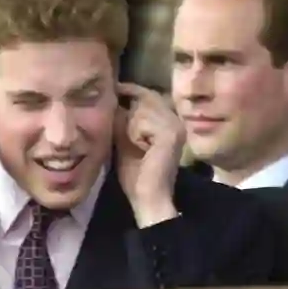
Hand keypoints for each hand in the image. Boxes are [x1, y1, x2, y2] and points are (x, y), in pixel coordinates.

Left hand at [115, 83, 185, 226]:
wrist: (148, 198)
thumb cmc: (136, 174)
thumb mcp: (124, 139)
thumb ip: (122, 119)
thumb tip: (111, 97)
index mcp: (168, 121)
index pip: (149, 94)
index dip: (130, 91)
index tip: (112, 90)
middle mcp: (176, 119)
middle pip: (146, 96)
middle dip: (129, 106)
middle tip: (122, 126)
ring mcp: (175, 125)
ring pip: (143, 107)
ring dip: (130, 124)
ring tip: (135, 145)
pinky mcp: (171, 134)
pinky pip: (143, 121)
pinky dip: (135, 134)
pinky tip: (140, 149)